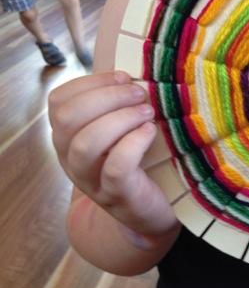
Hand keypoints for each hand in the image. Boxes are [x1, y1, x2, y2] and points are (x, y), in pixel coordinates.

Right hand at [49, 71, 178, 236]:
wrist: (148, 215)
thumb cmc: (137, 163)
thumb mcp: (118, 132)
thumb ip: (114, 106)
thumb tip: (131, 73)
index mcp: (68, 138)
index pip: (59, 101)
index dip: (91, 82)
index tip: (124, 78)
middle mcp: (71, 159)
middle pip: (68, 118)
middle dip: (107, 97)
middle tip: (140, 95)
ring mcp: (91, 181)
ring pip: (86, 144)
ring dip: (121, 118)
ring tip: (147, 113)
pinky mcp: (118, 196)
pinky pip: (116, 167)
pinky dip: (134, 142)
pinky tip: (150, 132)